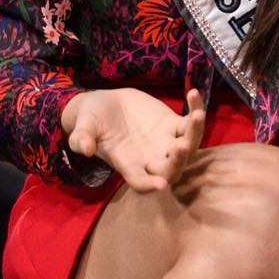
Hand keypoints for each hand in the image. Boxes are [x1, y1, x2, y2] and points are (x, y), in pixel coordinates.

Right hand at [61, 87, 205, 191]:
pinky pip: (190, 121)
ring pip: (188, 146)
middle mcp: (150, 158)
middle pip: (171, 169)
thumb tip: (85, 148)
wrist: (106, 105)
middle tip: (181, 145)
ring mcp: (165, 142)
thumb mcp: (82, 127)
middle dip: (179, 161)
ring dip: (195, 134)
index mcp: (127, 164)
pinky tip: (193, 93)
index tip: (161, 185)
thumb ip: (82, 138)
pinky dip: (196, 108)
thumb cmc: (90, 120)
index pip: (140, 181)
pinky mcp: (173, 124)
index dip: (150, 185)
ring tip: (196, 114)